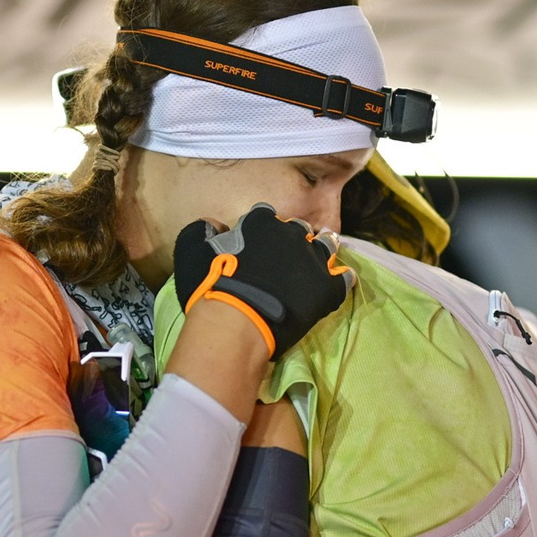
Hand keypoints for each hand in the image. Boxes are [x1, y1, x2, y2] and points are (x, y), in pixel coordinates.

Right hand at [174, 204, 352, 359]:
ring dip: (321, 251)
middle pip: (297, 228)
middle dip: (292, 238)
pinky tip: (337, 283)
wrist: (237, 322)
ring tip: (316, 263)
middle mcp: (290, 233)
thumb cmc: (211, 288)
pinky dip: (341, 279)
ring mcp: (313, 259)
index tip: (258, 240)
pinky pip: (343, 278)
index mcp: (260, 221)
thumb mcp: (192, 252)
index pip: (265, 214)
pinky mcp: (328, 286)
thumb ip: (202, 231)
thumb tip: (213, 226)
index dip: (261, 227)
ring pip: (325, 246)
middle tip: (286, 256)